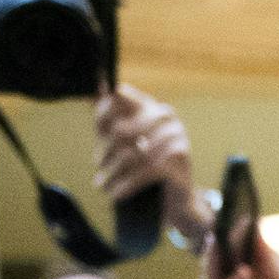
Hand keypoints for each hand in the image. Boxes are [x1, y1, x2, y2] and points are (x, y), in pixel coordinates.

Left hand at [94, 86, 203, 241]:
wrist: (174, 194)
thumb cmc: (146, 162)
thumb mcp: (125, 139)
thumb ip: (110, 115)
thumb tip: (98, 83)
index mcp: (150, 104)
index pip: (120, 98)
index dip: (104, 113)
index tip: (97, 135)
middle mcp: (165, 115)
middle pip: (122, 130)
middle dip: (107, 151)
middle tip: (99, 166)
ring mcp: (176, 134)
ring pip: (133, 154)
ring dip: (113, 172)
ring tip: (102, 184)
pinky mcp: (181, 156)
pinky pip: (146, 170)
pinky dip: (127, 184)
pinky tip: (116, 193)